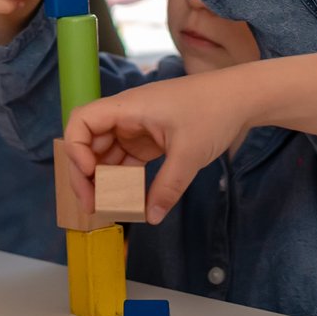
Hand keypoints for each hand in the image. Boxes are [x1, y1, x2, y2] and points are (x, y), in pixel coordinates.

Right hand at [60, 69, 252, 223]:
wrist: (240, 98)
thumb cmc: (212, 112)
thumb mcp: (190, 153)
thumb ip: (168, 186)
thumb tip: (151, 217)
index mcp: (127, 108)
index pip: (82, 121)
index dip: (76, 148)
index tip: (91, 173)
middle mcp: (126, 116)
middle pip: (90, 143)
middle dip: (85, 174)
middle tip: (91, 206)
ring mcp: (137, 128)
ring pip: (107, 155)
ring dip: (103, 180)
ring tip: (105, 208)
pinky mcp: (150, 139)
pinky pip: (127, 160)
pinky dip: (123, 179)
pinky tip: (126, 200)